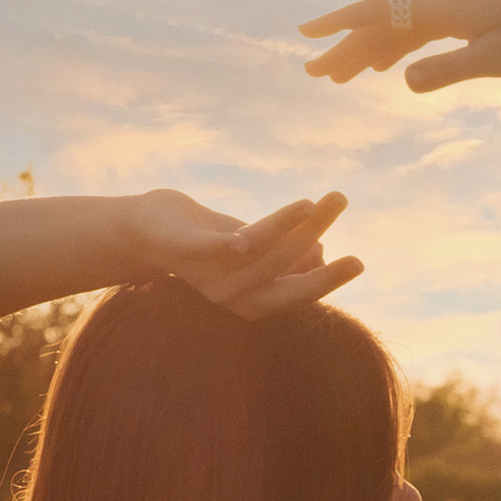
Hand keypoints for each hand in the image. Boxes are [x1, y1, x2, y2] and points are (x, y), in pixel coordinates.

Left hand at [135, 187, 364, 316]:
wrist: (142, 230)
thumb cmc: (201, 239)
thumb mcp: (247, 247)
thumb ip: (281, 252)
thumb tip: (319, 253)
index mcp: (249, 298)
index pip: (295, 294)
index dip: (326, 282)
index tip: (358, 262)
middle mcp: (230, 295)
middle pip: (283, 281)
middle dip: (321, 269)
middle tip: (356, 255)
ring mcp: (206, 274)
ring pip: (259, 254)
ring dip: (291, 229)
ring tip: (320, 202)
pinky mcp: (182, 249)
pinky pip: (213, 248)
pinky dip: (229, 246)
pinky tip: (245, 241)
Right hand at [299, 0, 500, 91]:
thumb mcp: (494, 63)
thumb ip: (447, 71)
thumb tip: (402, 80)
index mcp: (445, 7)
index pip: (380, 11)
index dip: (341, 23)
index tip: (307, 35)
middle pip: (383, 22)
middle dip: (346, 47)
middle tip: (314, 73)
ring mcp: (455, 5)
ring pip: (400, 27)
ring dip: (368, 50)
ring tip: (338, 77)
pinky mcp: (468, 15)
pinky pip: (420, 29)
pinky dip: (396, 46)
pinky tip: (384, 65)